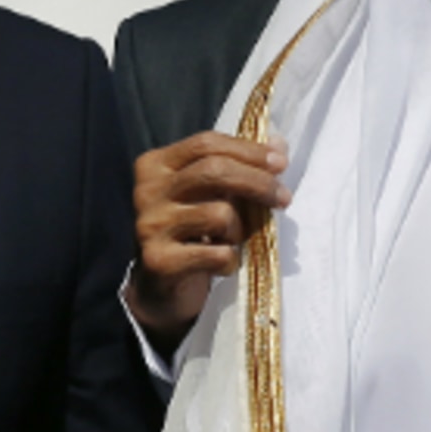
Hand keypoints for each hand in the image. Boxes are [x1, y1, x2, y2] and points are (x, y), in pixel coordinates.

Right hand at [126, 132, 290, 354]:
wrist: (160, 287)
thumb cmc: (190, 232)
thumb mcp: (207, 194)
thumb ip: (236, 168)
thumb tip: (279, 146)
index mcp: (155, 164)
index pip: (206, 144)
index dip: (248, 150)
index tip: (281, 162)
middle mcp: (147, 191)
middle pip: (214, 171)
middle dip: (257, 182)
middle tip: (283, 198)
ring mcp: (150, 226)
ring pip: (220, 215)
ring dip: (240, 230)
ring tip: (234, 241)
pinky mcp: (159, 261)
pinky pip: (218, 254)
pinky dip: (231, 260)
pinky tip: (222, 265)